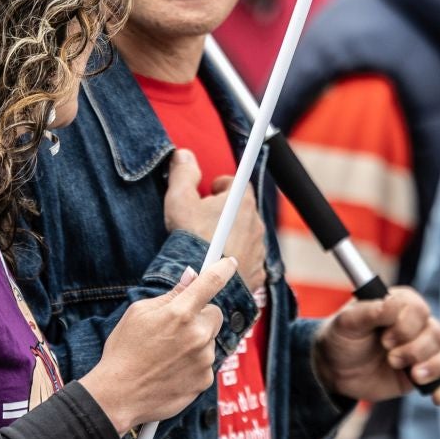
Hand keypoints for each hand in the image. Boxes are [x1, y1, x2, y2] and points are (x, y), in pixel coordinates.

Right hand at [83, 257, 236, 433]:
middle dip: (200, 316)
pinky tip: (172, 369)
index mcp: (179, 312)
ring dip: (195, 342)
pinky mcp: (205, 380)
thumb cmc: (124, 351)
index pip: (210, 282)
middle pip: (214, 313)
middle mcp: (197, 334)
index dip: (223, 268)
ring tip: (167, 354)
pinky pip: (206, 362)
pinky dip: (193, 363)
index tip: (230, 263)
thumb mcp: (139, 313)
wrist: (119, 395)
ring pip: (209, 340)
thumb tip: (191, 276)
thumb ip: (170, 295)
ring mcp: (203, 359)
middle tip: (176, 327)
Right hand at [161, 150, 264, 282]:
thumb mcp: (179, 200)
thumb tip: (183, 155)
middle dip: (225, 212)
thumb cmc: (190, 240)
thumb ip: (183, 173)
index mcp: (242, 202)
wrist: (201, 283)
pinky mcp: (258, 272)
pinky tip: (217, 265)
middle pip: (242, 210)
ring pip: (246, 235)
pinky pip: (249, 260)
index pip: (237, 183)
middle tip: (202, 220)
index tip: (209, 193)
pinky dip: (236, 259)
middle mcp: (256, 224)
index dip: (220, 186)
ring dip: (232, 236)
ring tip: (209, 245)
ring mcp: (259, 250)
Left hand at [313, 286, 439, 402]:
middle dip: (415, 350)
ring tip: (412, 375)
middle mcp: (415, 323)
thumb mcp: (346, 322)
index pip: (418, 309)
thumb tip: (390, 304)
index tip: (384, 340)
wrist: (335, 369)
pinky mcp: (423, 371)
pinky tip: (437, 397)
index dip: (405, 327)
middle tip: (391, 359)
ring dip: (431, 366)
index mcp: (399, 304)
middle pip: (435, 332)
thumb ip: (368, 311)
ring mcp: (421, 347)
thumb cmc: (341, 338)